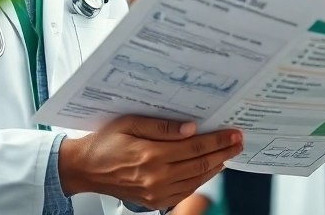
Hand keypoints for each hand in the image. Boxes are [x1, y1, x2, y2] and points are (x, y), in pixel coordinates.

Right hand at [59, 116, 242, 210]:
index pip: (195, 147)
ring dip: (215, 167)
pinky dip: (200, 181)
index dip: (217, 140)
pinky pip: (185, 191)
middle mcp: (156, 178)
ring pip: (196, 180)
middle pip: (200, 165)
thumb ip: (161, 126)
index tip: (233, 134)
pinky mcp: (155, 201)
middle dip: (223, 152)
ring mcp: (156, 193)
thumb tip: (191, 129)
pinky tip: (207, 170)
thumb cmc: (104, 143)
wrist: (86, 168)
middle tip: (238, 142)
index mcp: (151, 156)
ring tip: (228, 155)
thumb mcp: (129, 123)